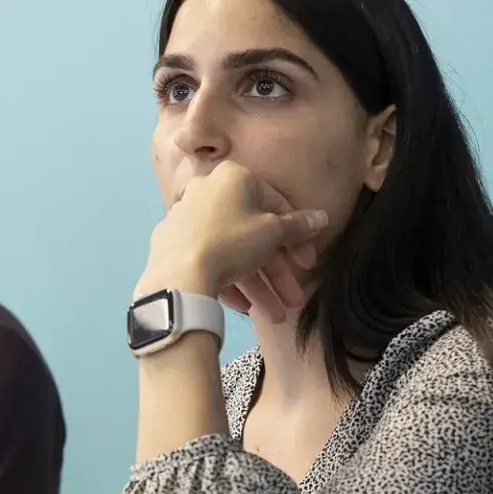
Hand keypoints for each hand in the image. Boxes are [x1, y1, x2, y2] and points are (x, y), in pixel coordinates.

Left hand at [137, 161, 327, 324]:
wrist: (178, 274)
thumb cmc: (230, 242)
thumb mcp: (272, 233)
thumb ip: (297, 226)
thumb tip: (321, 218)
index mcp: (232, 177)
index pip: (276, 205)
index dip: (297, 238)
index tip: (308, 262)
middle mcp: (206, 191)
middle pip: (253, 234)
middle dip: (277, 273)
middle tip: (293, 298)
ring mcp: (185, 219)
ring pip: (232, 252)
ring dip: (258, 286)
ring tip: (274, 315)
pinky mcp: (171, 244)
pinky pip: (208, 260)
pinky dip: (228, 281)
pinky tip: (243, 308)